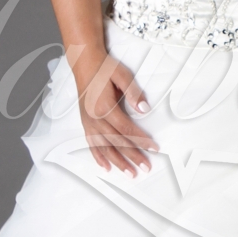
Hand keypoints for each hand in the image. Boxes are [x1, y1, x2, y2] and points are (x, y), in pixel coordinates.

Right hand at [76, 53, 157, 175]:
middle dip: (132, 156)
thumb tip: (144, 109)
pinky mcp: (85, 123)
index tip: (154, 148)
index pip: (126, 129)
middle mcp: (94, 118)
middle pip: (116, 142)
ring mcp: (88, 122)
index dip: (141, 140)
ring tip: (130, 173)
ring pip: (104, 147)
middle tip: (145, 168)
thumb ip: (133, 92)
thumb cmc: (104, 68)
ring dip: (117, 162)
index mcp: (104, 107)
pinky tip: (106, 167)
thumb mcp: (122, 75)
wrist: (84, 63)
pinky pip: (91, 144)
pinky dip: (98, 157)